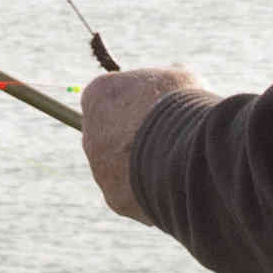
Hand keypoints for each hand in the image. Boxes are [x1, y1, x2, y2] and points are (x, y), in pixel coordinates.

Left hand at [81, 65, 207, 220]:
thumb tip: (177, 75)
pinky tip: (175, 184)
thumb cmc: (180, 107)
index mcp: (98, 96)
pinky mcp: (115, 197)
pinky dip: (152, 191)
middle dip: (137, 137)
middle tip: (170, 137)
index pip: (109, 98)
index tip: (159, 107)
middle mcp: (90, 133)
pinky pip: (134, 195)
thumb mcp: (180, 79)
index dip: (137, 103)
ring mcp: (99, 168)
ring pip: (122, 168)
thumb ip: (168, 79)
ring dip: (145, 165)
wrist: (183, 149)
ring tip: (178, 161)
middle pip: (112, 135)